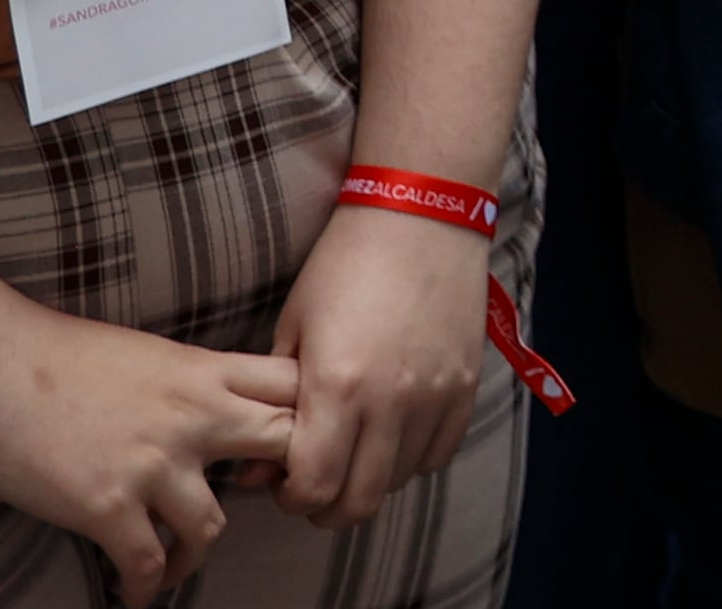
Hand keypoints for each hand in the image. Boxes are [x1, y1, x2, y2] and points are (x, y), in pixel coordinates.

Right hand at [0, 301, 296, 599]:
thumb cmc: (57, 354)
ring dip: (194, 555)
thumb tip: (217, 405)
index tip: (301, 442)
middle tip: (270, 509)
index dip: (314, 414)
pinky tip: (135, 592)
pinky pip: (145, 563)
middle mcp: (194, 416)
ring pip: (214, 527)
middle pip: (286, 447)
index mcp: (204, 372)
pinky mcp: (107, 506)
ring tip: (175, 565)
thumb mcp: (150, 353)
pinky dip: (144, 586)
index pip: (295, 386)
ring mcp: (153, 463)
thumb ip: (192, 382)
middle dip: (290, 481)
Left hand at [264, 205, 486, 530]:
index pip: (313, 487)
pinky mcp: (466, 385)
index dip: (293, 498)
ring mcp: (435, 395)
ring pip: (400, 481)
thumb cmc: (344, 265)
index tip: (284, 480)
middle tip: (316, 480)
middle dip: (329, 505)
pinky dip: (413, 457)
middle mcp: (390, 401)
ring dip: (371, 478)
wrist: (421, 215)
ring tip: (355, 449)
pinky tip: (395, 431)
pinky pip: (439, 453)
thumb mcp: (292, 328)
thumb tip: (255, 471)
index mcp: (337, 386)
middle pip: (359, 501)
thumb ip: (275, 405)